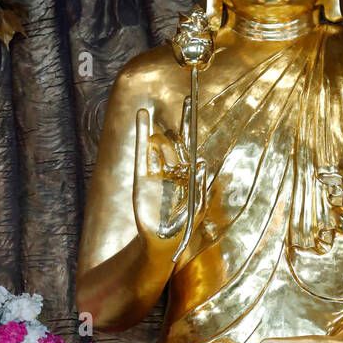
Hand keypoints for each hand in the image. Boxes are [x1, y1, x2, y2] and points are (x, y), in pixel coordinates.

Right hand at [133, 104, 206, 247]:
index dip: (191, 127)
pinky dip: (141, 134)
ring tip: (152, 121)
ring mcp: (157, 172)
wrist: (163, 243)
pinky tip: (142, 118)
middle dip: (182, 122)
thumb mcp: (197, 208)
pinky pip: (142, 153)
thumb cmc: (183, 228)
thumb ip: (200, 187)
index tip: (194, 107)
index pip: (191, 146)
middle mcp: (174, 170)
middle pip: (177, 141)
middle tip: (188, 100)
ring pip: (159, 145)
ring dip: (156, 132)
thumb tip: (202, 163)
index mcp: (189, 175)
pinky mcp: (143, 178)